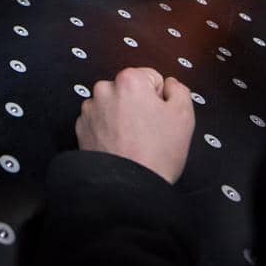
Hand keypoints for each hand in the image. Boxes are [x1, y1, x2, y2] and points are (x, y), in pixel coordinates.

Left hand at [76, 67, 194, 183]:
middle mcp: (104, 89)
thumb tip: (169, 85)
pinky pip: (100, 121)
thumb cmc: (156, 154)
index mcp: (129, 80)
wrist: (129, 187)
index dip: (160, 98)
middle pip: (130, 90)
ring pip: (114, 105)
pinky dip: (108, 129)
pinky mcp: (81, 128)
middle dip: (139, 105)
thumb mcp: (184, 116)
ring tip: (133, 140)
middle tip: (148, 131)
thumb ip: (179, 90)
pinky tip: (119, 145)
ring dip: (122, 117)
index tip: (159, 117)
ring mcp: (90, 109)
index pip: (152, 78)